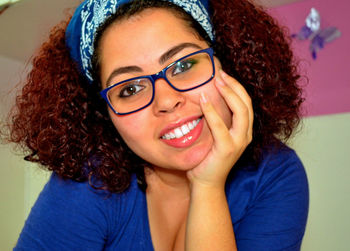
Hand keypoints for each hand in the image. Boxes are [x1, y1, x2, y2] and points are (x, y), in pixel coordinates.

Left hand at [187, 70, 253, 188]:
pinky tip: (203, 100)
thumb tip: (205, 98)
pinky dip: (212, 111)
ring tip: (217, 80)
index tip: (223, 75)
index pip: (246, 103)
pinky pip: (221, 126)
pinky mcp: (227, 149)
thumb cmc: (207, 157)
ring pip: (241, 111)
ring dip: (229, 93)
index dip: (236, 87)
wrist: (206, 183)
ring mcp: (238, 142)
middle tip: (220, 73)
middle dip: (234, 85)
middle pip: (246, 103)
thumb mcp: (215, 134)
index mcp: (244, 130)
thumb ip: (216, 119)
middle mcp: (245, 135)